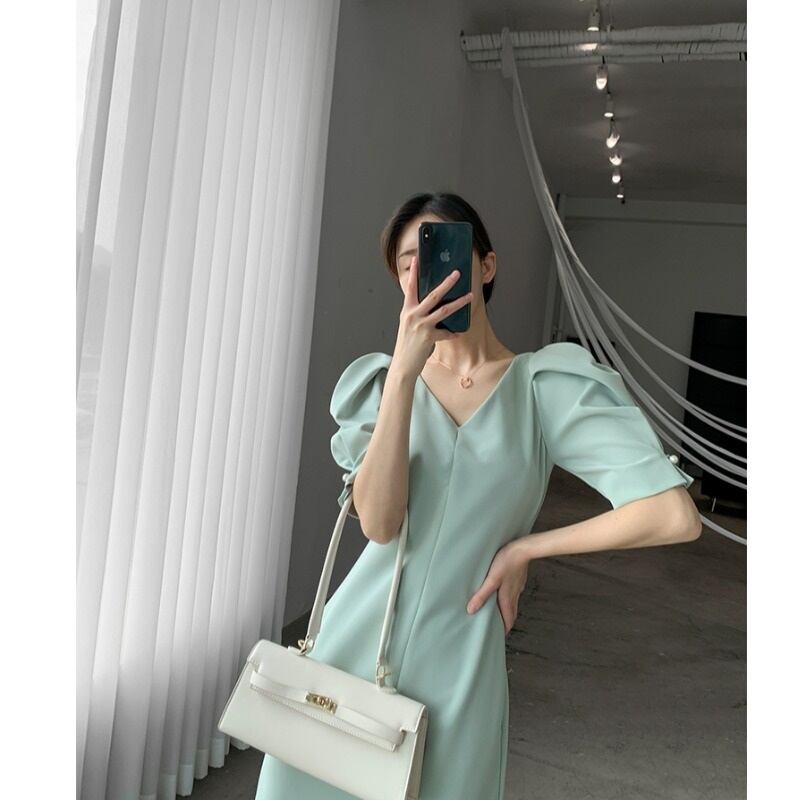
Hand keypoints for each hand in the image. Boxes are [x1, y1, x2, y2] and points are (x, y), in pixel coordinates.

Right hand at [392, 254, 472, 379]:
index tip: (417, 259)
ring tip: (470, 296)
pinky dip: (453, 333)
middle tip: (457, 273)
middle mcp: (413, 315)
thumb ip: (417, 313)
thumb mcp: (408, 325)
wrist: (403, 365)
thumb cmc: (407, 345)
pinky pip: (446, 333)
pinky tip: (459, 332)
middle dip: (447, 283)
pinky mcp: (428, 337)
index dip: (413, 273)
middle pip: (432, 295)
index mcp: (407, 310)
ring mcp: (421, 326)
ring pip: (444, 310)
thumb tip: (431, 305)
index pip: (410, 287)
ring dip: (459, 302)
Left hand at [466, 539, 528, 635]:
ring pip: (513, 602)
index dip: (505, 629)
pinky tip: (504, 591)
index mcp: (507, 598)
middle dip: (506, 621)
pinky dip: (509, 597)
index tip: (500, 636)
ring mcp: (518, 586)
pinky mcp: (518, 578)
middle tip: (498, 626)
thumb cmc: (506, 563)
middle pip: (511, 613)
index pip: (508, 620)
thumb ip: (482, 595)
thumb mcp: (491, 579)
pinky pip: (514, 592)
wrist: (523, 549)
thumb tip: (471, 610)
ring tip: (499, 611)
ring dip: (507, 609)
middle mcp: (514, 595)